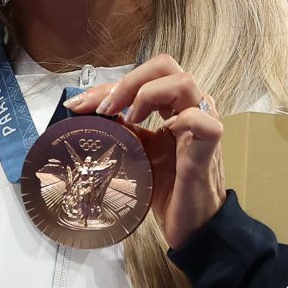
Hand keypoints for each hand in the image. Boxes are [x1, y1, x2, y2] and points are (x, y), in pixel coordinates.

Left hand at [68, 53, 223, 248]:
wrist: (189, 222)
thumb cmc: (166, 186)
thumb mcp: (135, 151)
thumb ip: (120, 129)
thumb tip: (85, 113)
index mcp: (171, 106)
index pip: (143, 78)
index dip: (107, 86)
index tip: (78, 105)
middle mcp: (189, 107)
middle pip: (165, 66)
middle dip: (128, 80)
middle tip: (105, 108)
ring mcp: (202, 124)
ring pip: (184, 82)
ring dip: (147, 94)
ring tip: (130, 118)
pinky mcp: (209, 148)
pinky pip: (203, 121)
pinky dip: (182, 119)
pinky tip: (163, 131)